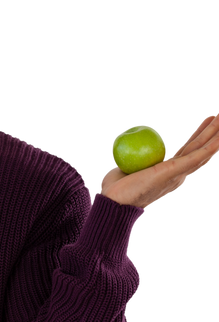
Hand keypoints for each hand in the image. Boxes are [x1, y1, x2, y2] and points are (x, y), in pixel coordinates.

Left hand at [98, 110, 218, 208]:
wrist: (113, 201)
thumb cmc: (115, 188)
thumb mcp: (126, 165)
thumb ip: (132, 156)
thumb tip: (127, 144)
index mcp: (168, 171)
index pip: (187, 149)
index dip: (197, 134)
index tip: (205, 120)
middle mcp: (178, 173)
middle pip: (199, 147)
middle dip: (212, 131)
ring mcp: (178, 173)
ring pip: (203, 150)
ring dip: (216, 134)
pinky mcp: (174, 171)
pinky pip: (196, 156)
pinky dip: (211, 146)